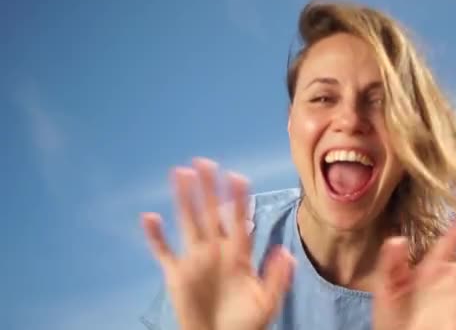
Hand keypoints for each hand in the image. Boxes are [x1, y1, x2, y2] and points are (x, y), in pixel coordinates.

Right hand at [141, 158, 294, 329]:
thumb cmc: (245, 323)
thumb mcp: (266, 302)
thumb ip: (276, 278)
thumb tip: (285, 252)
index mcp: (239, 254)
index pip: (238, 220)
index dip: (238, 199)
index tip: (237, 176)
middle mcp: (216, 250)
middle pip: (211, 213)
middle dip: (209, 188)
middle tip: (205, 162)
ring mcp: (195, 259)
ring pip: (188, 222)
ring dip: (184, 199)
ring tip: (179, 173)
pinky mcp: (176, 273)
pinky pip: (162, 251)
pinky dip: (155, 236)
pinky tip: (148, 217)